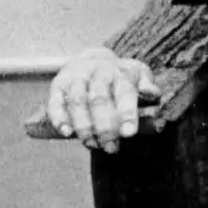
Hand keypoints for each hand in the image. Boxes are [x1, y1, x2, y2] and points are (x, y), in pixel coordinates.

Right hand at [47, 48, 161, 153]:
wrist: (91, 59)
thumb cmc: (119, 75)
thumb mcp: (138, 73)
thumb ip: (147, 83)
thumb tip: (152, 93)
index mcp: (119, 72)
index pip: (125, 92)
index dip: (127, 114)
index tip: (129, 134)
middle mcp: (97, 72)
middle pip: (99, 100)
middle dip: (105, 127)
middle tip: (111, 147)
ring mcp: (75, 78)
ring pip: (78, 102)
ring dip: (84, 127)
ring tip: (92, 145)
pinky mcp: (58, 86)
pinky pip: (55, 102)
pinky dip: (59, 118)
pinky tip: (66, 133)